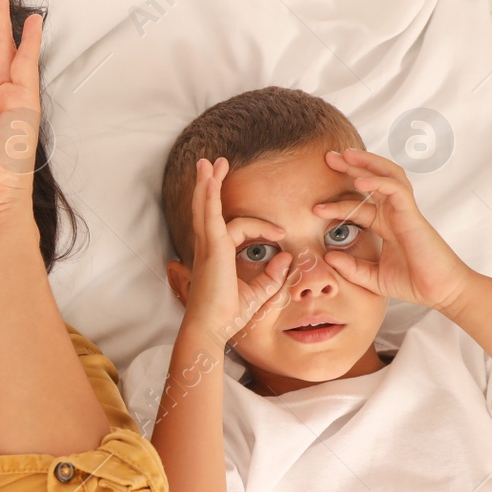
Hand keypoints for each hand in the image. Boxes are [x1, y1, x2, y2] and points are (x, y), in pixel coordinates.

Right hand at [185, 158, 291, 343]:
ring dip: (208, 183)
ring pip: (206, 207)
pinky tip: (210, 179)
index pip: (237, 229)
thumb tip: (285, 258)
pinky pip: (210, 215)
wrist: (212, 328)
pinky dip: (209, 195)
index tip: (280, 234)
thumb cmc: (229, 316)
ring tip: (210, 162)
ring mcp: (208, 246)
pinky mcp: (212, 247)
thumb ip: (272, 276)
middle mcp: (209, 248)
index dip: (260, 227)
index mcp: (217, 256)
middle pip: (208, 209)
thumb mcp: (259, 293)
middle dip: (212, 186)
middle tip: (215, 164)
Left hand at [313, 149, 477, 313]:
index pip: (358, 207)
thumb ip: (351, 268)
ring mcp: (404, 212)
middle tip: (329, 157)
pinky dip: (378, 181)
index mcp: (385, 225)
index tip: (314, 208)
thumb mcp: (372, 278)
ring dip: (367, 163)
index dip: (336, 205)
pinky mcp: (413, 215)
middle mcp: (394, 214)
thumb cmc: (413, 283)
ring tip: (346, 155)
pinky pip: (396, 190)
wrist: (441, 292)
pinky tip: (359, 180)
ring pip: (388, 176)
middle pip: (373, 181)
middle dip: (351, 167)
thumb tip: (328, 256)